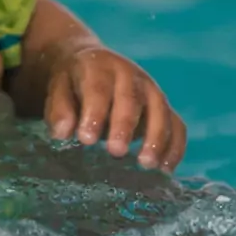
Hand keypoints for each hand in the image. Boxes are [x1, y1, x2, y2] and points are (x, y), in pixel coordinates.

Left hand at [44, 44, 186, 171]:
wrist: (93, 66)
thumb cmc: (73, 85)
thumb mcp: (59, 90)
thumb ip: (59, 109)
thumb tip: (63, 132)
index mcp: (100, 67)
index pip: (99, 88)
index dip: (94, 113)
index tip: (86, 140)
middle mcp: (129, 75)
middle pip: (131, 98)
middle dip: (125, 125)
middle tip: (117, 152)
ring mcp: (151, 90)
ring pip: (161, 110)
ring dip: (157, 137)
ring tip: (147, 164)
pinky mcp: (164, 107)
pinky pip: (177, 125)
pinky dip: (175, 146)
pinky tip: (165, 170)